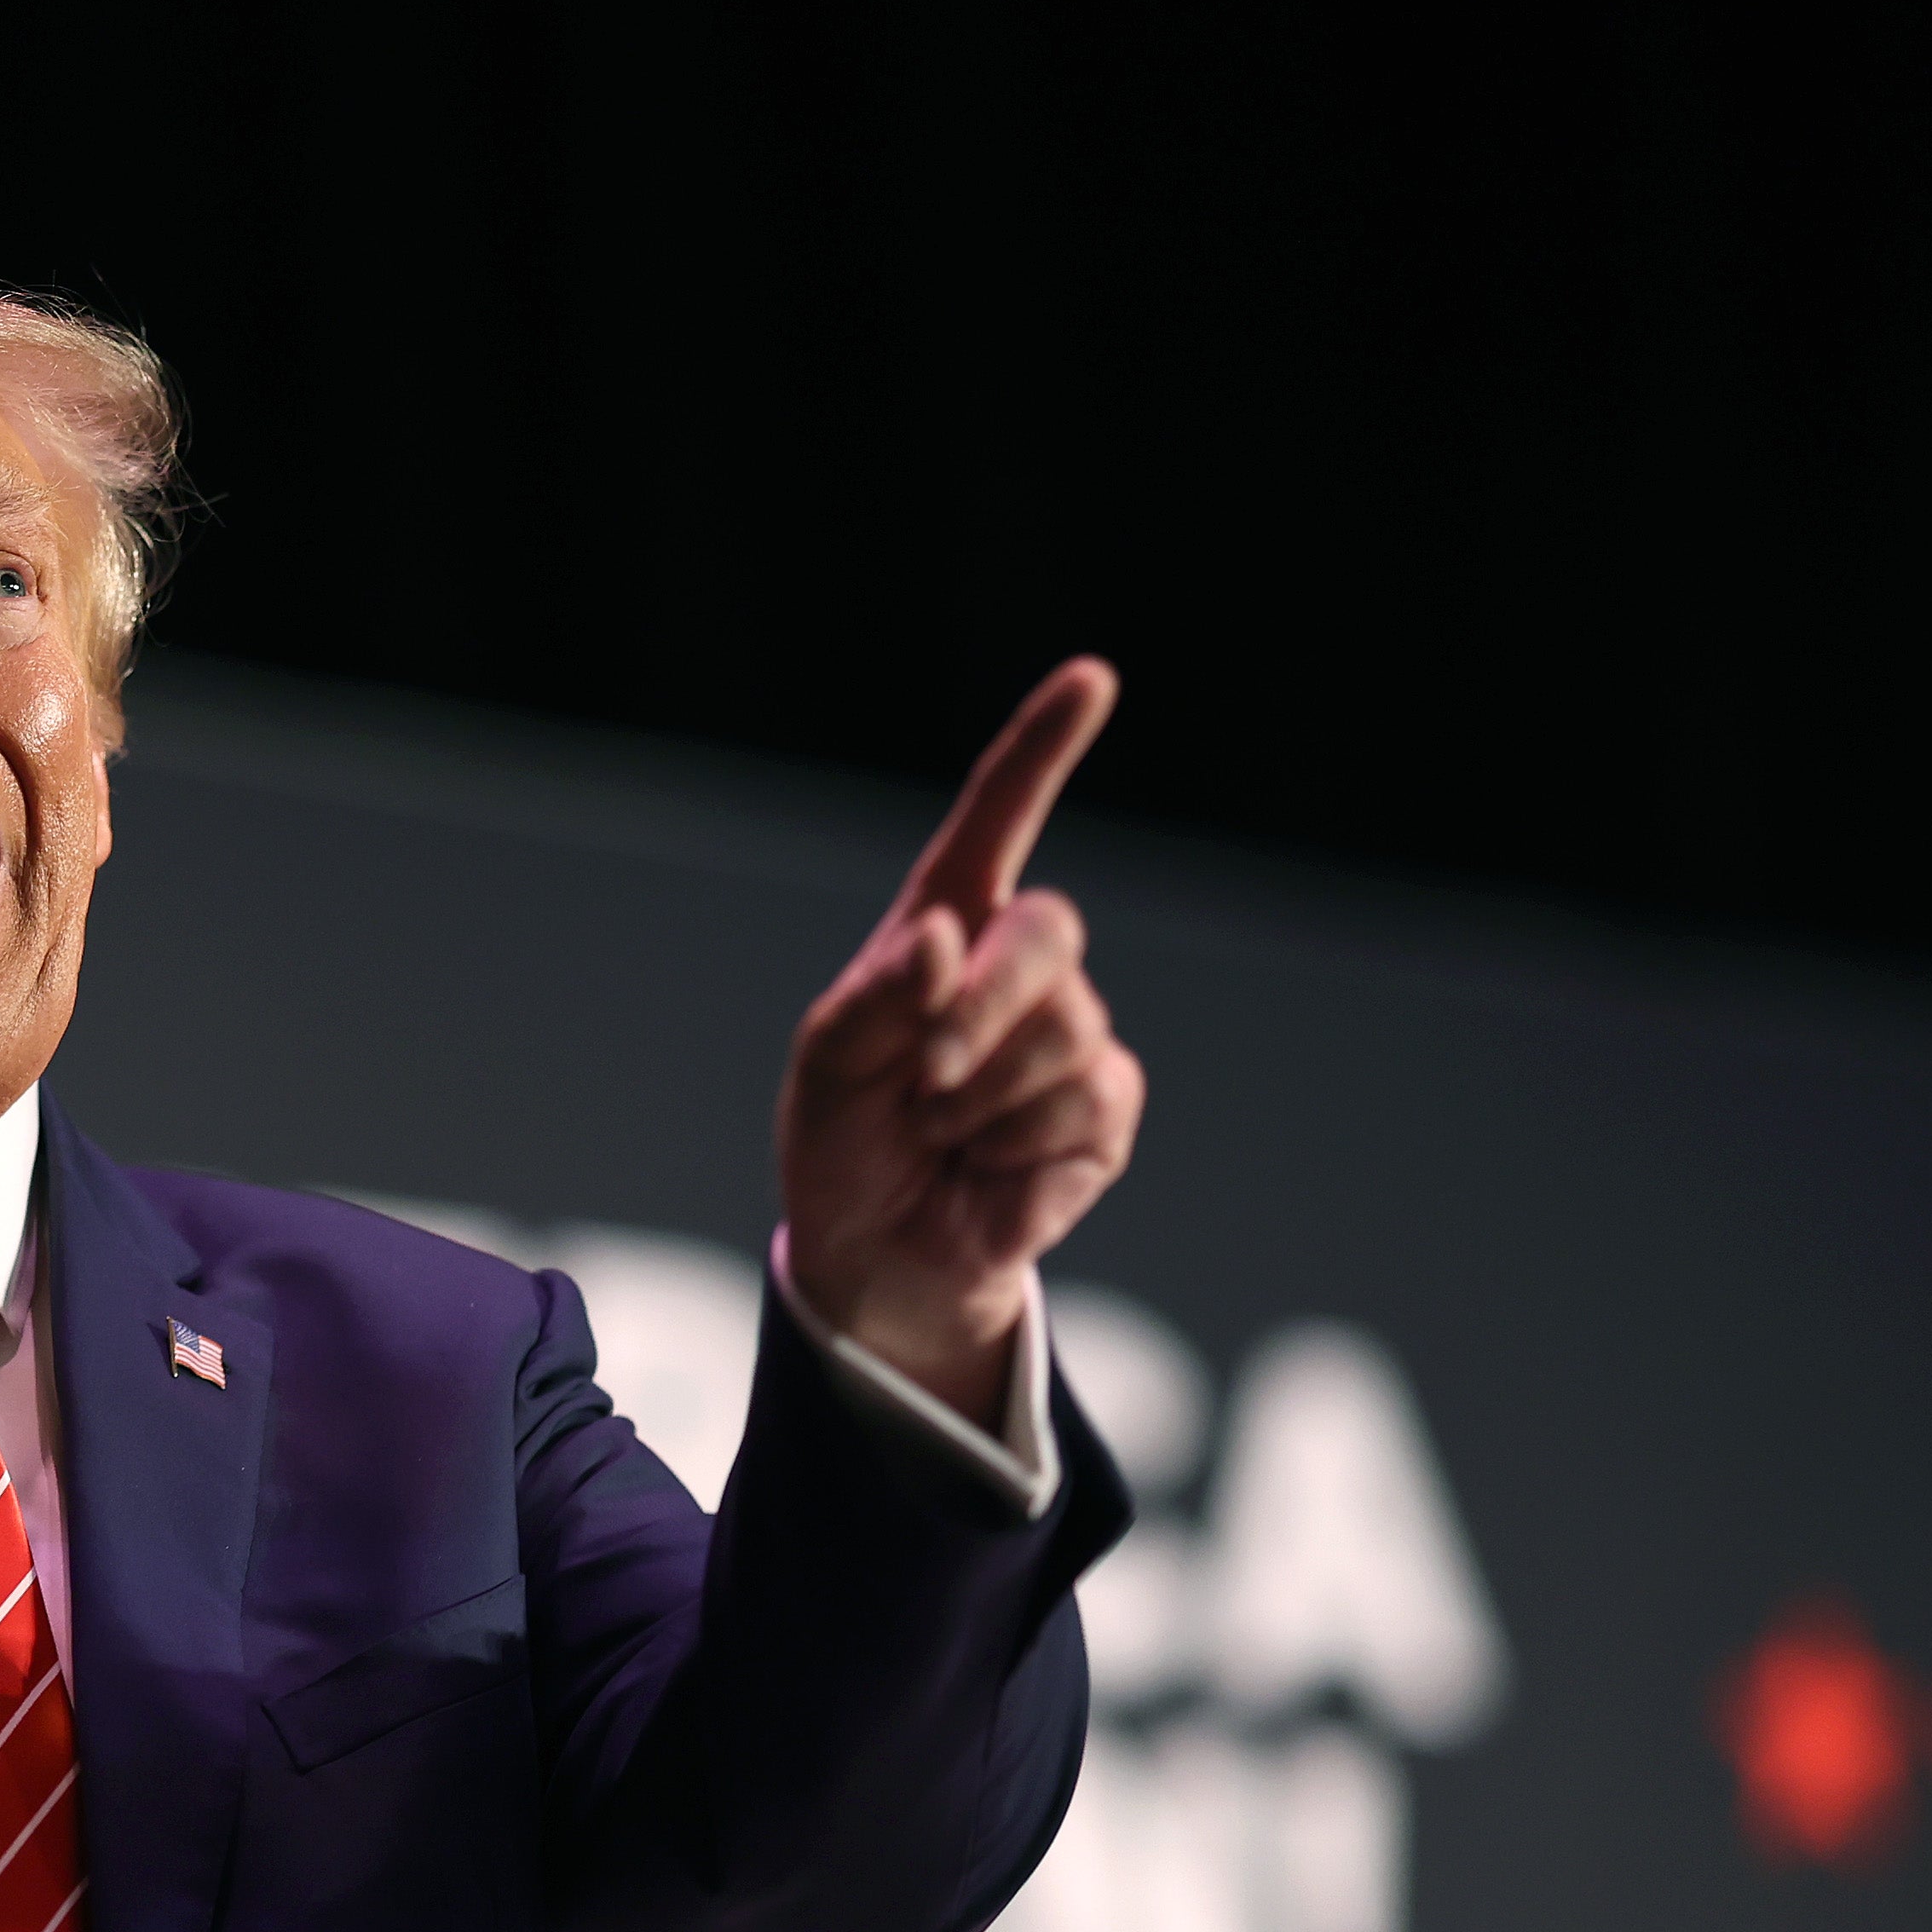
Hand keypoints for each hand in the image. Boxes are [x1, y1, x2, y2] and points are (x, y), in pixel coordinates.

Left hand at [776, 658, 1144, 1413]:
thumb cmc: (844, 1139)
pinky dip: (1018, 1147)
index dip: (1044, 748)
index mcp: (943, 925)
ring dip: (984, 1099)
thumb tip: (943, 938)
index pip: (999, 816)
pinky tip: (987, 1167)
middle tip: (925, 1082)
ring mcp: (1074, 1034)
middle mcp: (1017, 966)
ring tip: (945, 1134)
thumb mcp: (826, 1063)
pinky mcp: (1105, 1110)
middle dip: (979, 1008)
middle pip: (1048, 929)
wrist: (877, 1252)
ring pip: (1066, 1030)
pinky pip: (1085, 1103)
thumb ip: (877, 995)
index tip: (1091, 679)